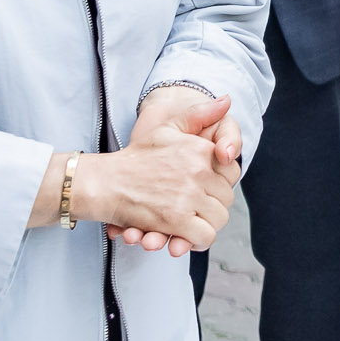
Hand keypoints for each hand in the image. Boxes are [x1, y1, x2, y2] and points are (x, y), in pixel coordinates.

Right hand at [86, 96, 238, 255]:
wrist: (106, 182)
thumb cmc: (136, 157)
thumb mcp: (168, 127)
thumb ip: (200, 114)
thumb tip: (227, 100)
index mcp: (200, 150)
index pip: (233, 173)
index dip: (223, 183)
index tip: (209, 189)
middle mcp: (198, 172)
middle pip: (227, 198)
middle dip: (214, 206)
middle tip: (198, 209)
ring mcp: (188, 197)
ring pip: (219, 219)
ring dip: (207, 224)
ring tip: (194, 223)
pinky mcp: (175, 220)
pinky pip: (204, 236)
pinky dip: (198, 240)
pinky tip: (186, 236)